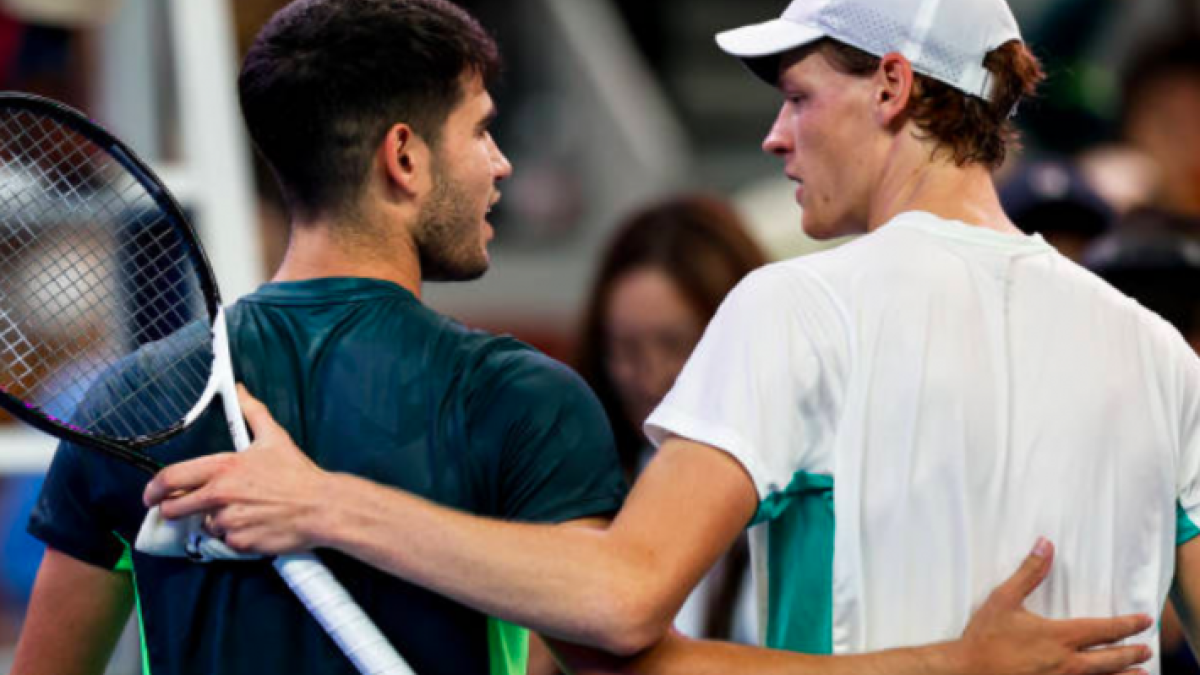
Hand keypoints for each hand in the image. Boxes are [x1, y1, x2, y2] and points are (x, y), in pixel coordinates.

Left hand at [143, 385, 328, 555]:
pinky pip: (226, 542)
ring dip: (215, 521)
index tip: (150, 495)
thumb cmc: (297, 473)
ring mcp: (228, 522)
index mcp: (223, 468)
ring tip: (240, 512)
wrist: (321, 506)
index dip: (153, 488)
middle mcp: (220, 496)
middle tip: (185, 508)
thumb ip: (252, 412)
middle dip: (174, 510)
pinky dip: (235, 536)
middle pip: (175, 509)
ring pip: (205, 525)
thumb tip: (240, 389)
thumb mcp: (274, 437)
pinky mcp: (239, 543)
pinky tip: (253, 525)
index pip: (171, 478)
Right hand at [952, 538, 1152, 674]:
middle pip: (1112, 659)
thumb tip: (1045, 544)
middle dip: (1132, 653)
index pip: (1104, 630)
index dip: (1127, 624)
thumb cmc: (984, 637)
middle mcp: (1067, 663)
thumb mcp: (1003, 599)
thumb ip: (1029, 572)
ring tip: (1142, 674)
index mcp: (1058, 636)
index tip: (1144, 620)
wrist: (967, 671)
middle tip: (1147, 648)